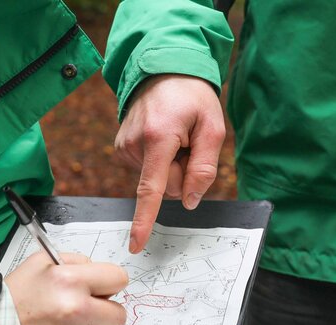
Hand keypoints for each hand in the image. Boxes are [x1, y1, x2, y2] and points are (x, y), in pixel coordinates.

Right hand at [4, 252, 128, 324]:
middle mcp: (76, 310)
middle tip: (84, 311)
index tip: (101, 289)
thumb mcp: (38, 263)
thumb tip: (96, 270)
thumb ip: (73, 262)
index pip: (118, 279)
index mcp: (70, 280)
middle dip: (104, 312)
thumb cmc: (13, 299)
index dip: (109, 284)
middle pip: (118, 313)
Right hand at [114, 74, 225, 252]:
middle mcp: (135, 145)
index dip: (144, 219)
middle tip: (189, 142)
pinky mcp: (122, 147)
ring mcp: (125, 146)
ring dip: (172, 163)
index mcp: (158, 139)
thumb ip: (205, 167)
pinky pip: (148, 169)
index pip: (151, 189)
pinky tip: (163, 136)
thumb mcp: (213, 127)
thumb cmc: (192, 97)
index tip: (134, 243)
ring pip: (158, 180)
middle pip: (167, 187)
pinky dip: (160, 159)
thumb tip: (191, 201)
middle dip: (184, 173)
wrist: (163, 69)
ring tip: (174, 134)